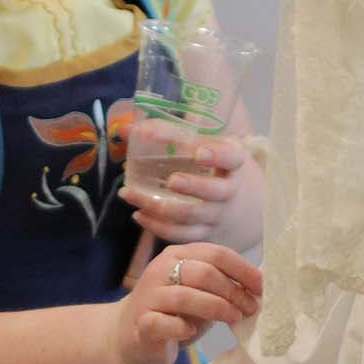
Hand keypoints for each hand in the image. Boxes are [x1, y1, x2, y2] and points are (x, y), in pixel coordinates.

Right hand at [105, 241, 263, 363]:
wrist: (129, 340)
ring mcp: (149, 296)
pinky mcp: (142, 323)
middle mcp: (161, 270)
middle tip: (250, 309)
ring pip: (186, 295)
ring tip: (234, 319)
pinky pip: (164, 323)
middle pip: (203, 272)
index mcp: (178, 255)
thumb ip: (223, 287)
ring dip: (217, 308)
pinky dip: (183, 327)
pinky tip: (192, 331)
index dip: (243, 270)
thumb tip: (259, 288)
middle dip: (233, 291)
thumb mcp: (201, 295)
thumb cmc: (173, 315)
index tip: (261, 288)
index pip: (216, 253)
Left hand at [125, 129, 256, 248]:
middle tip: (172, 180)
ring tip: (130, 194)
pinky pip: (182, 234)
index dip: (218, 155)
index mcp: (232, 163)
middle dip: (193, 187)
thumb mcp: (203, 146)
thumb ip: (166, 134)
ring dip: (160, 207)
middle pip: (215, 192)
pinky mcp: (203, 233)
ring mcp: (217, 215)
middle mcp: (229, 191)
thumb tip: (123, 129)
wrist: (240, 206)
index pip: (232, 157)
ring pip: (192, 216)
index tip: (200, 153)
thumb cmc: (213, 168)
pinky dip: (158, 227)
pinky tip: (139, 214)